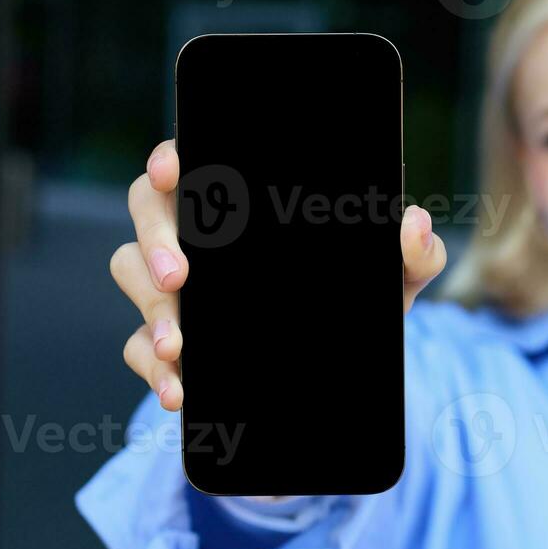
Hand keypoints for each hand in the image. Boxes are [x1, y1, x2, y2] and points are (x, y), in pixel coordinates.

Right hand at [110, 140, 446, 410]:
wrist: (340, 376)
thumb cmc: (359, 300)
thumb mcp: (393, 280)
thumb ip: (417, 253)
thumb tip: (413, 223)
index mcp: (242, 199)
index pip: (193, 159)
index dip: (169, 158)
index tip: (171, 171)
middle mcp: (198, 232)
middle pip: (147, 209)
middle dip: (154, 239)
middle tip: (178, 276)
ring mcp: (174, 286)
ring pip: (130, 272)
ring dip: (150, 310)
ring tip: (180, 346)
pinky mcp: (165, 339)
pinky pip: (137, 347)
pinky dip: (151, 369)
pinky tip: (177, 390)